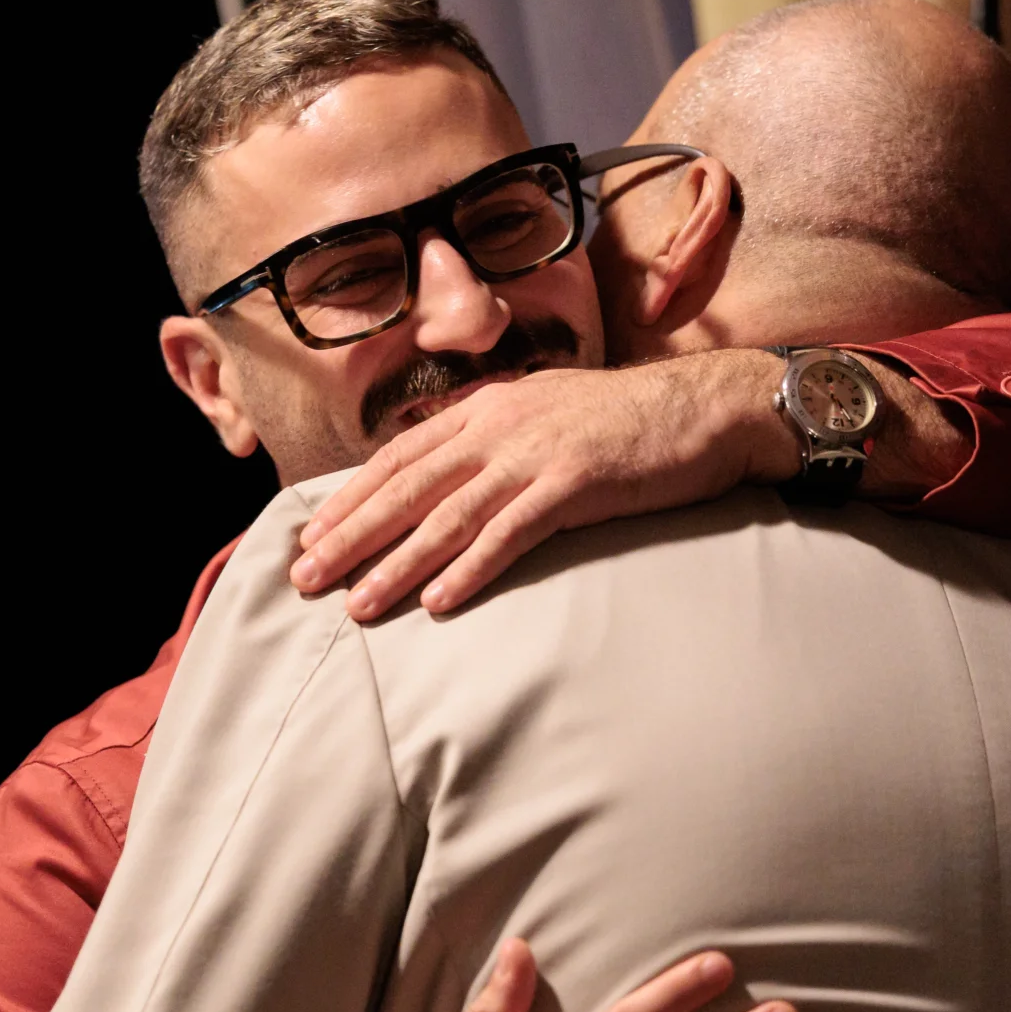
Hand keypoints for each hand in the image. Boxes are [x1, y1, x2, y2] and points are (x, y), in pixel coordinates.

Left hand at [290, 352, 793, 620]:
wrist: (706, 407)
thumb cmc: (631, 420)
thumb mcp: (549, 413)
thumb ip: (498, 438)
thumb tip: (451, 472)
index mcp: (489, 406)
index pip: (401, 457)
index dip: (351, 499)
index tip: (311, 536)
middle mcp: (500, 425)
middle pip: (407, 489)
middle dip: (350, 537)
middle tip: (304, 579)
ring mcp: (536, 453)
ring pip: (447, 517)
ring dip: (397, 565)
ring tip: (357, 605)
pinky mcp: (574, 485)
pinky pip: (510, 534)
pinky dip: (470, 570)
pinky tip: (438, 603)